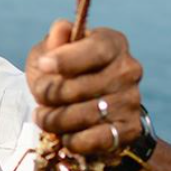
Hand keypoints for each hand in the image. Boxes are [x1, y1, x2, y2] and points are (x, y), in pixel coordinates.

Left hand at [25, 19, 142, 156]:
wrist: (84, 109)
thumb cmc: (62, 75)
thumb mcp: (49, 54)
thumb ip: (53, 43)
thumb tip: (60, 29)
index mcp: (112, 43)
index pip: (95, 50)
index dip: (67, 59)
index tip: (43, 65)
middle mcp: (128, 70)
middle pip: (80, 87)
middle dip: (50, 95)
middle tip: (39, 98)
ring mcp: (131, 100)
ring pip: (85, 115)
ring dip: (55, 120)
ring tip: (44, 117)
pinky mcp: (129, 128)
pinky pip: (96, 139)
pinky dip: (73, 141)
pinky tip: (65, 136)